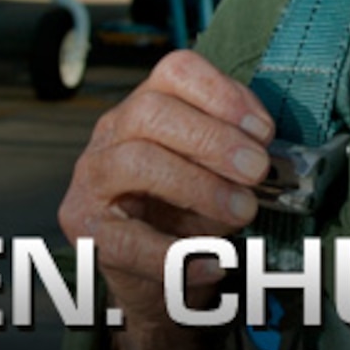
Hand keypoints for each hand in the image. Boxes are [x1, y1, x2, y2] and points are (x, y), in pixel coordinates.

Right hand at [59, 49, 274, 336]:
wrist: (159, 278)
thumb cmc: (189, 213)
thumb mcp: (216, 174)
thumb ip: (236, 154)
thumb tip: (264, 154)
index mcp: (147, 106)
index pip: (175, 71)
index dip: (222, 93)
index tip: (263, 130)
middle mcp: (112, 134)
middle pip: (150, 111)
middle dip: (212, 139)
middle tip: (257, 170)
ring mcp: (92, 181)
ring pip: (135, 161)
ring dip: (198, 185)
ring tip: (242, 211)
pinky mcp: (86, 230)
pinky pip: (129, 239)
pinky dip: (177, 254)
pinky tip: (215, 262)